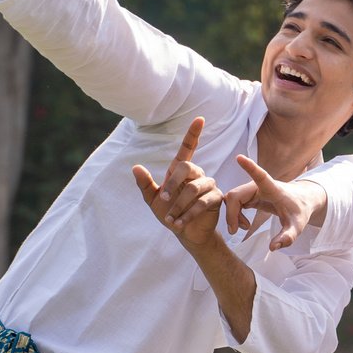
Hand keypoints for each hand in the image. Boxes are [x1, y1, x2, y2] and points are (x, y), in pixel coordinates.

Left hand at [133, 117, 222, 247]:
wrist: (185, 233)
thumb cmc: (170, 214)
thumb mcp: (153, 200)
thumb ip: (145, 184)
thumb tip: (136, 167)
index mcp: (181, 171)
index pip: (188, 148)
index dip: (193, 134)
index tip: (200, 119)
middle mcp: (197, 174)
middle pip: (187, 167)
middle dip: (172, 184)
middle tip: (162, 199)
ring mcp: (208, 185)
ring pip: (193, 188)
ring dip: (178, 206)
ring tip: (170, 219)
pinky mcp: (216, 199)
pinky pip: (202, 202)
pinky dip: (187, 214)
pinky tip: (178, 224)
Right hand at [222, 157, 324, 250]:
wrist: (301, 201)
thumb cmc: (300, 211)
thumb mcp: (297, 227)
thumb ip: (287, 237)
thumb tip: (272, 247)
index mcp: (273, 189)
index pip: (260, 176)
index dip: (250, 167)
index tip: (240, 157)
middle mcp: (259, 186)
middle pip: (235, 195)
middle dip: (231, 214)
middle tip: (236, 231)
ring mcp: (253, 189)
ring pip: (232, 198)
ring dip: (233, 214)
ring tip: (244, 227)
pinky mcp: (249, 194)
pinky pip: (234, 202)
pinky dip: (234, 214)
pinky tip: (244, 224)